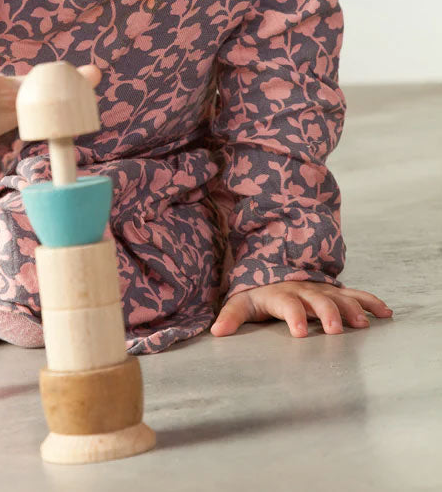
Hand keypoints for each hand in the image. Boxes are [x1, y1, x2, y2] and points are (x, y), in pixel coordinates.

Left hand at [210, 280, 392, 337]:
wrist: (273, 269)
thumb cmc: (257, 292)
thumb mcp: (242, 302)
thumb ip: (231, 316)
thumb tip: (216, 331)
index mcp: (280, 294)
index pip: (287, 304)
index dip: (294, 316)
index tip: (300, 332)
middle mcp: (303, 289)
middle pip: (318, 299)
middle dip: (328, 313)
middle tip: (336, 330)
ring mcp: (321, 289)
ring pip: (340, 296)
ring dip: (352, 308)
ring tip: (363, 324)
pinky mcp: (334, 290)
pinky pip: (354, 294)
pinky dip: (370, 301)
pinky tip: (385, 313)